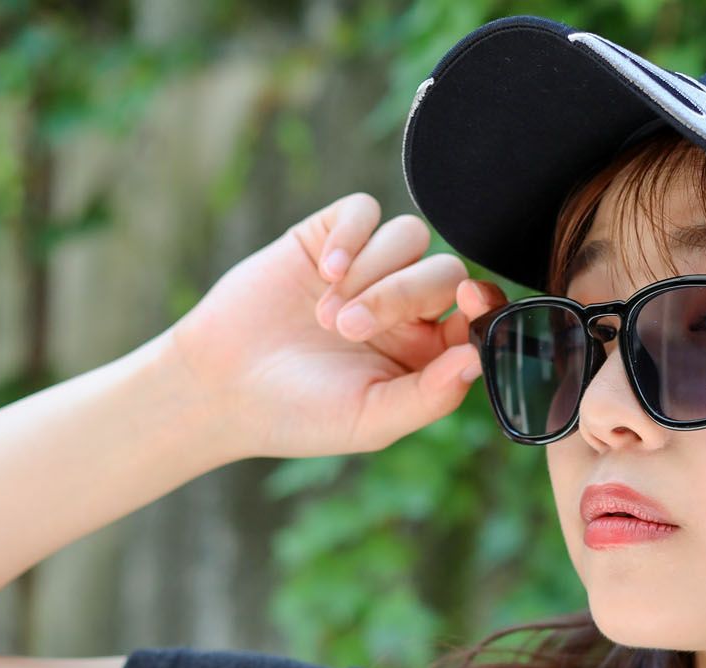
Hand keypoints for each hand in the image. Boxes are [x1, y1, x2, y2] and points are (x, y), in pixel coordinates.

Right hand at [158, 192, 508, 461]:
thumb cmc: (300, 415)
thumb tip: (479, 358)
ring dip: (371, 272)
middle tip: (349, 329)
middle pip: (443, 271)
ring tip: (326, 316)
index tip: (470, 301)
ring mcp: (369, 270)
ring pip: (409, 236)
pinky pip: (364, 209)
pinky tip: (325, 271)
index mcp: (428, 355)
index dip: (484, 304)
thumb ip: (431, 395)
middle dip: (401, 295)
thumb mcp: (371, 420)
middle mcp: (407, 310)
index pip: (476, 316)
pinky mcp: (328, 238)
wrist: (221, 387)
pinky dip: (352, 235)